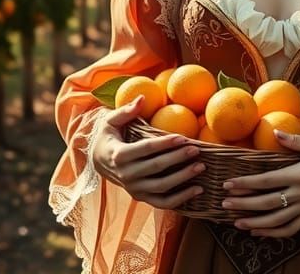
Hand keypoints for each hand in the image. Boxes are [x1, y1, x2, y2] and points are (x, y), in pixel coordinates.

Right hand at [91, 96, 206, 208]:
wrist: (98, 162)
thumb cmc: (109, 137)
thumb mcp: (111, 121)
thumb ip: (126, 110)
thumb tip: (143, 97)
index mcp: (119, 155)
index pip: (146, 149)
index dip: (165, 144)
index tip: (183, 138)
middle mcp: (126, 175)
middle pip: (156, 168)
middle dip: (178, 159)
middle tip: (197, 150)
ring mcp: (133, 189)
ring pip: (161, 187)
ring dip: (183, 179)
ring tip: (201, 167)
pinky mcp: (141, 198)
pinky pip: (162, 203)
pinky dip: (181, 199)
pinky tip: (198, 190)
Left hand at [219, 130, 299, 237]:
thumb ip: (293, 140)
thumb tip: (274, 133)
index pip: (267, 181)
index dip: (246, 183)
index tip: (228, 184)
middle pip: (268, 203)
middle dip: (244, 204)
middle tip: (225, 203)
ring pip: (278, 221)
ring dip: (256, 224)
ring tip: (237, 223)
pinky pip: (292, 229)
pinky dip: (274, 234)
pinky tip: (259, 232)